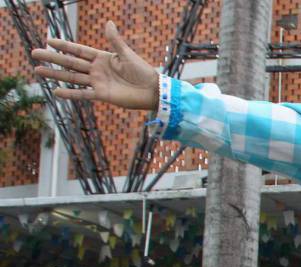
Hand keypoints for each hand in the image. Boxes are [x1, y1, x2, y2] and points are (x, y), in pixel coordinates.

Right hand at [31, 21, 157, 109]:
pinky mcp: (102, 95)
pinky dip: (70, 93)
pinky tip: (55, 92)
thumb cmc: (142, 71)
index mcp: (102, 57)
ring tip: (38, 70)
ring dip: (55, 74)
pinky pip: (82, 94)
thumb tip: (108, 22)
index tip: (48, 40)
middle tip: (35, 53)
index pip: (78, 50)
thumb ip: (115, 40)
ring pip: (72, 77)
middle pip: (70, 62)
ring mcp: (98, 82)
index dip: (64, 45)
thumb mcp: (126, 54)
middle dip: (53, 58)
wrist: (152, 90)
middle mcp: (97, 69)